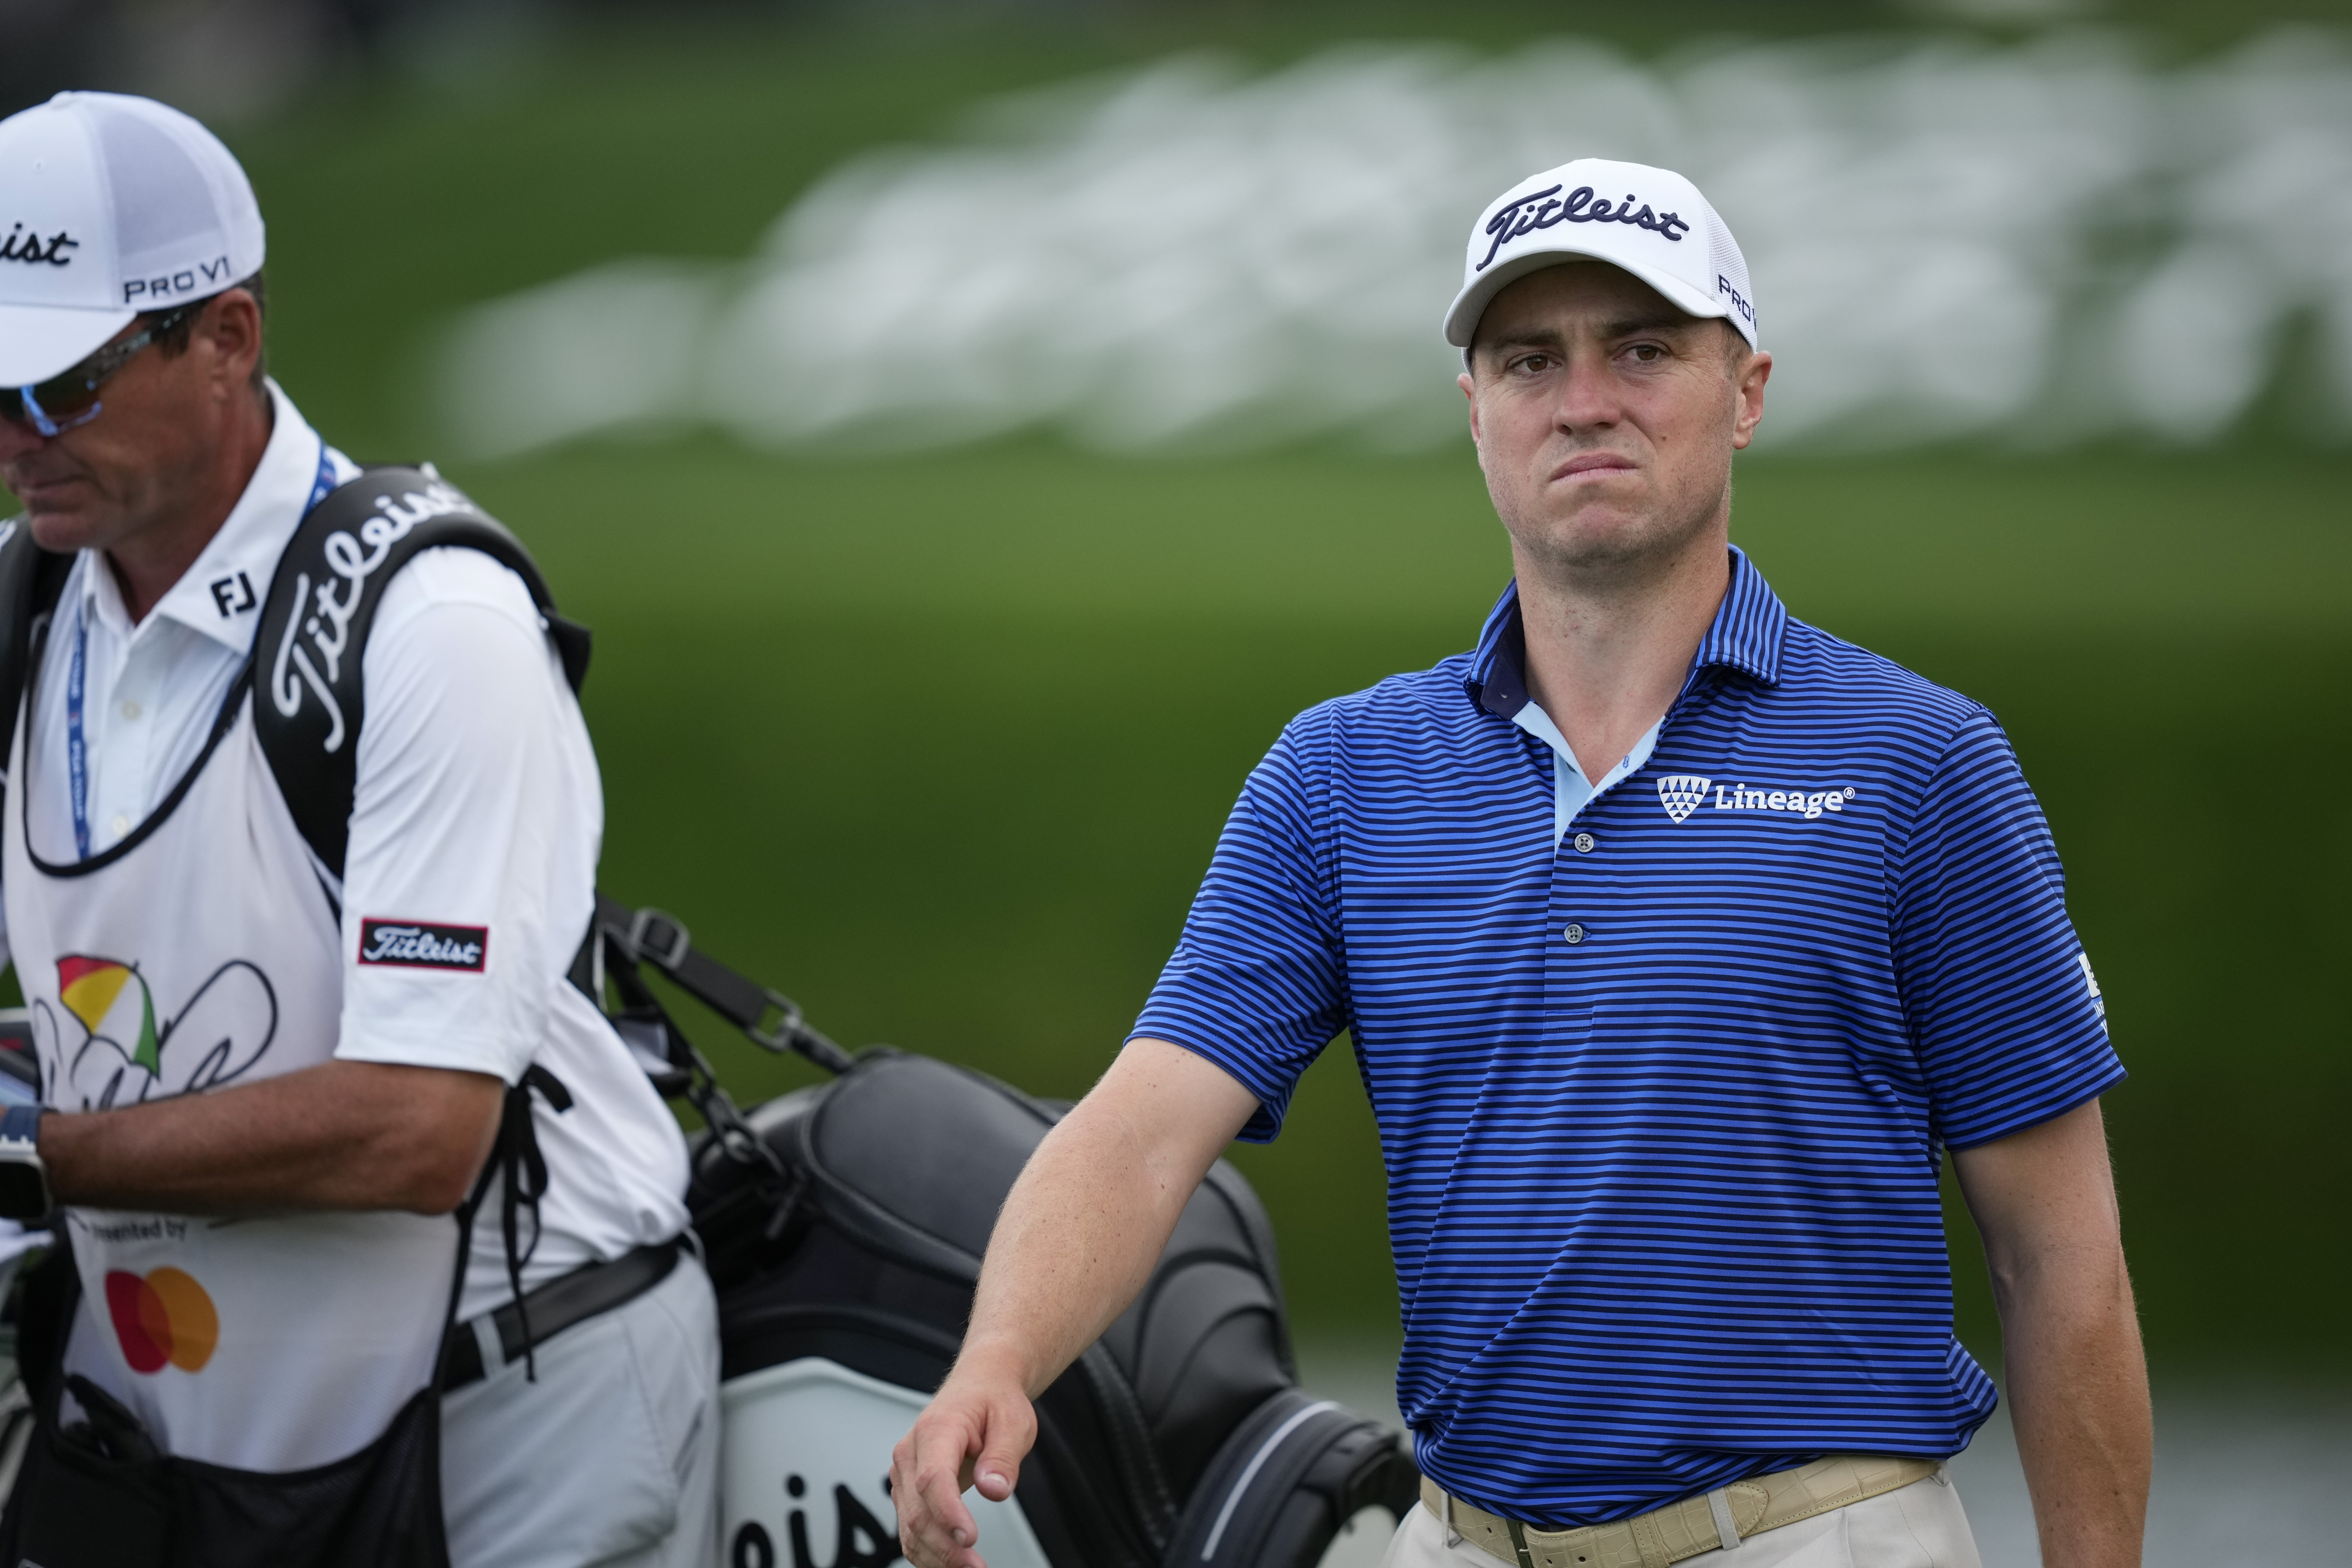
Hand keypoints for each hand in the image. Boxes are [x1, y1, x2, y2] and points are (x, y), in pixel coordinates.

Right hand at [891, 1356, 1037, 1567]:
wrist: (979, 1387)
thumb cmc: (994, 1402)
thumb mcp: (1014, 1422)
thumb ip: (1003, 1456)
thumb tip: (994, 1489)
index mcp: (936, 1430)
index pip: (932, 1478)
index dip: (948, 1513)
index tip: (969, 1539)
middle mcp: (910, 1452)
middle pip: (917, 1510)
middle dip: (945, 1547)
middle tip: (976, 1567)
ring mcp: (904, 1472)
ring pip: (909, 1526)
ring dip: (936, 1556)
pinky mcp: (907, 1489)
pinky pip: (910, 1527)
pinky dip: (927, 1551)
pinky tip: (950, 1564)